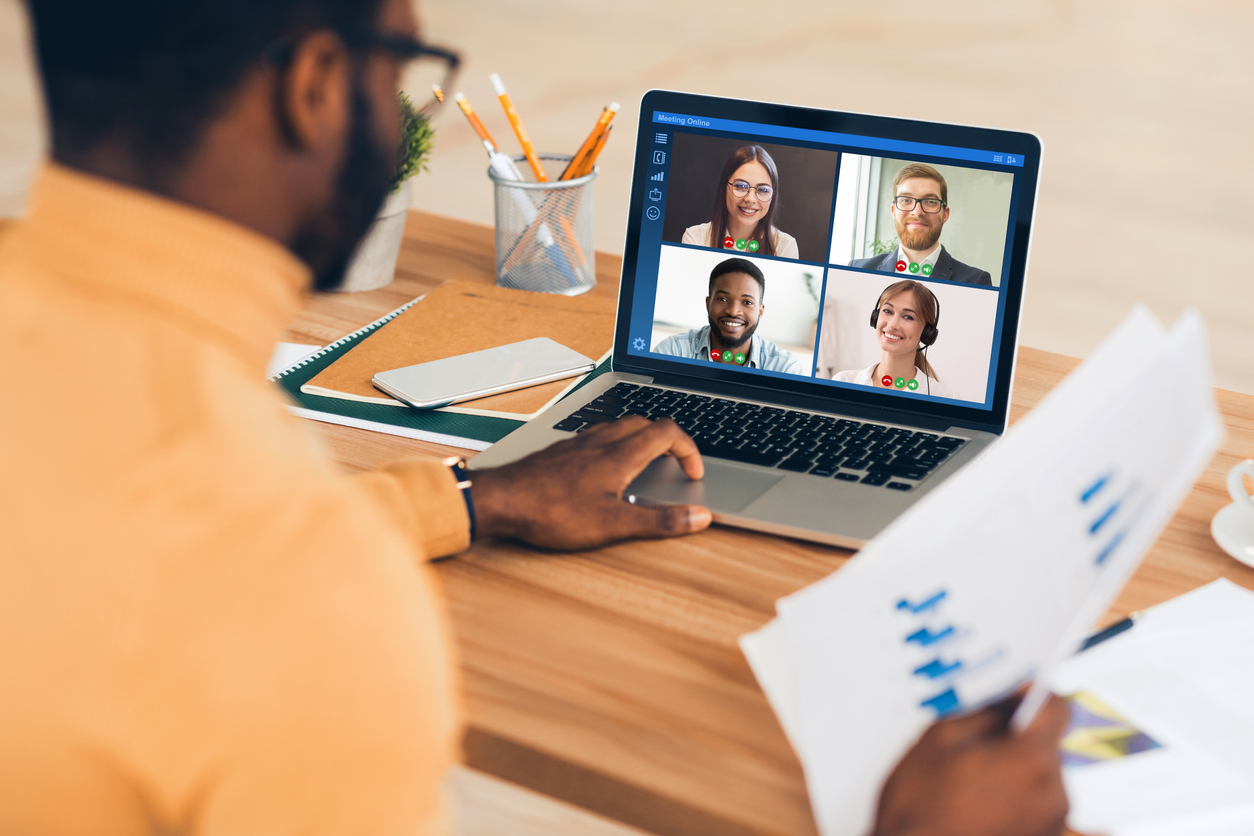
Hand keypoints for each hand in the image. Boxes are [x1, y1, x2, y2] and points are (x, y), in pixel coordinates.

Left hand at [470, 416, 711, 549]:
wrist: (501, 500)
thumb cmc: (553, 512)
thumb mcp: (614, 525)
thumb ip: (660, 521)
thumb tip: (699, 517)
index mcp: (620, 455)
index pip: (668, 433)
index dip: (689, 451)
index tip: (693, 473)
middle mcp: (601, 442)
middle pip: (645, 423)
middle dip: (668, 440)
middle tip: (674, 464)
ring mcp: (578, 444)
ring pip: (619, 426)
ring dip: (640, 438)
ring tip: (644, 463)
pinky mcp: (560, 451)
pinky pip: (595, 436)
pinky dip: (613, 445)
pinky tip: (604, 468)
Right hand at [872, 693, 1070, 835]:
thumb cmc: (920, 806)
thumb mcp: (942, 737)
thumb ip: (987, 711)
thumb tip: (1013, 700)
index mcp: (1031, 761)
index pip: (1056, 709)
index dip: (1034, 696)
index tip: (1017, 696)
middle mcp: (1053, 795)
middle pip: (1046, 746)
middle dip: (1016, 741)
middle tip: (973, 750)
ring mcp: (1050, 824)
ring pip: (1039, 777)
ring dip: (1014, 772)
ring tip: (969, 785)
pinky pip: (1034, 805)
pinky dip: (1012, 799)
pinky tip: (977, 805)